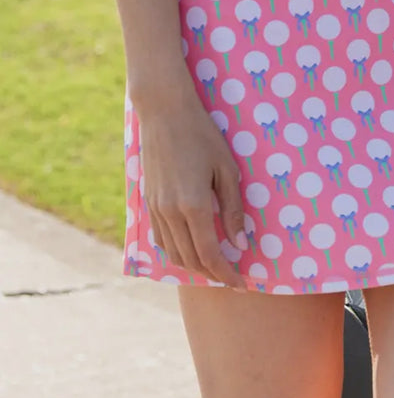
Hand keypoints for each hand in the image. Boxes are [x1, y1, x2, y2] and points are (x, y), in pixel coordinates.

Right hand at [135, 84, 247, 287]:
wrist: (165, 114)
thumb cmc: (203, 136)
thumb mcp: (227, 169)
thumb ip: (233, 209)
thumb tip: (240, 244)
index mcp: (194, 205)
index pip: (210, 254)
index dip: (226, 273)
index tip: (241, 283)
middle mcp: (171, 213)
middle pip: (191, 260)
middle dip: (212, 273)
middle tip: (232, 277)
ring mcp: (156, 210)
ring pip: (174, 253)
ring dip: (194, 266)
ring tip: (214, 266)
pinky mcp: (148, 203)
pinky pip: (161, 240)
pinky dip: (176, 252)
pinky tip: (190, 249)